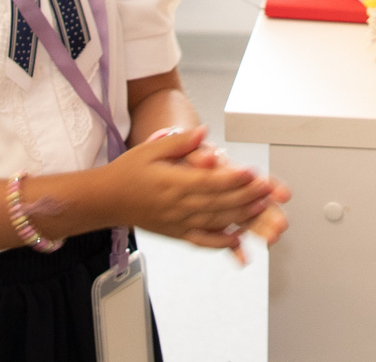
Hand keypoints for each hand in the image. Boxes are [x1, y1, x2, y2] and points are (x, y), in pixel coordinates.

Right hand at [105, 127, 283, 249]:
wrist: (107, 199)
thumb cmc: (128, 171)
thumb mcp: (152, 148)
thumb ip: (181, 142)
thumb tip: (204, 132)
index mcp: (174, 183)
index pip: (210, 181)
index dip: (234, 178)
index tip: (253, 172)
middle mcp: (178, 206)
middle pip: (219, 202)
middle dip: (246, 196)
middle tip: (268, 189)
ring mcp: (178, 222)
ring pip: (215, 220)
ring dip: (241, 215)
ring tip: (262, 208)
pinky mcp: (176, 233)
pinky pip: (202, 241)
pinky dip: (220, 242)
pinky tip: (237, 239)